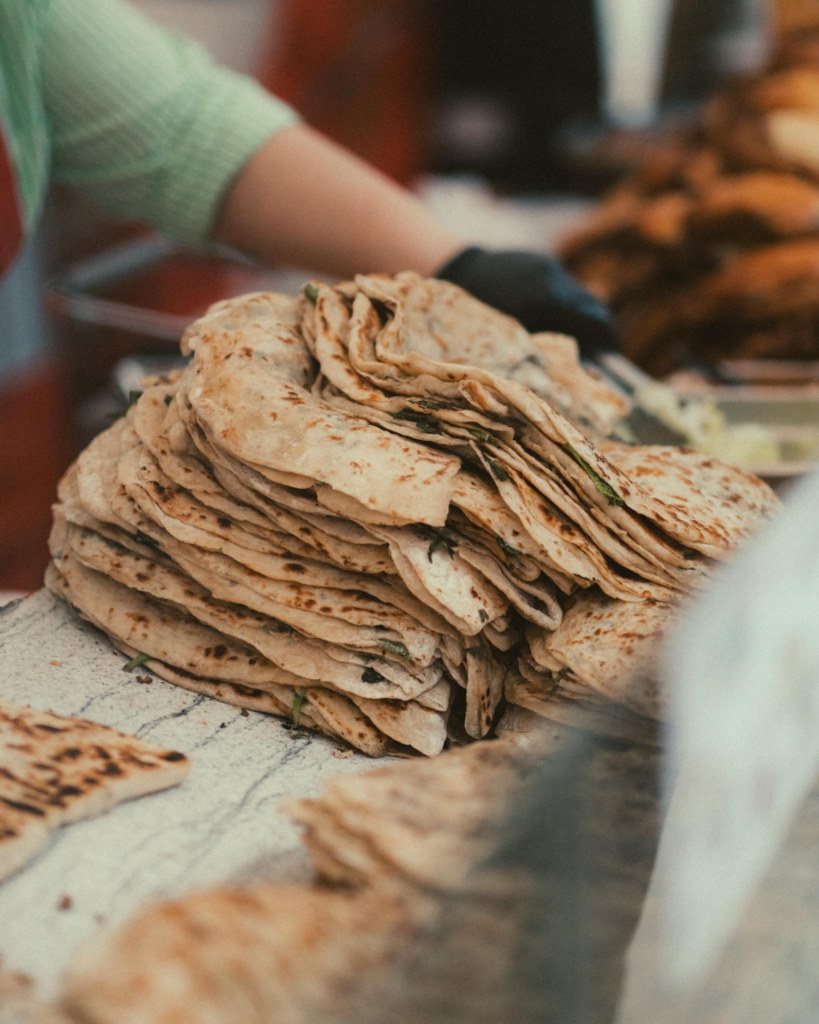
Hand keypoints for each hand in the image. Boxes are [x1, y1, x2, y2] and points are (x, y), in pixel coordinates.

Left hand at [437, 247, 620, 357]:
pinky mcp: (543, 261)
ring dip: (581, 317)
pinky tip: (548, 318)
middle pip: (595, 307)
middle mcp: (553, 281)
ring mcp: (550, 267)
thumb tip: (579, 376)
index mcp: (546, 302)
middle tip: (598, 353)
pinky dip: (564, 304)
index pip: (597, 321)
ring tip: (573, 339)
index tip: (611, 356)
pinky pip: (564, 286)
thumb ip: (542, 355)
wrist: (459, 269)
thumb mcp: (507, 341)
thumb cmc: (476, 315)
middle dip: (600, 330)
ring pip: (580, 296)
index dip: (609, 340)